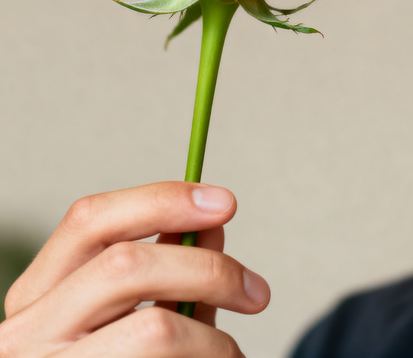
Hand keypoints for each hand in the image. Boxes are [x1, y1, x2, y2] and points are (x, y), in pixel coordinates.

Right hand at [0, 182, 269, 355]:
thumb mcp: (133, 318)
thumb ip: (170, 273)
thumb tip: (213, 223)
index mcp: (37, 295)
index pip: (91, 219)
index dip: (162, 200)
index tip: (225, 203)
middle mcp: (25, 335)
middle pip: (126, 266)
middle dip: (209, 270)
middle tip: (256, 292)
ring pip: (154, 328)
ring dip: (213, 339)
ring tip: (229, 356)